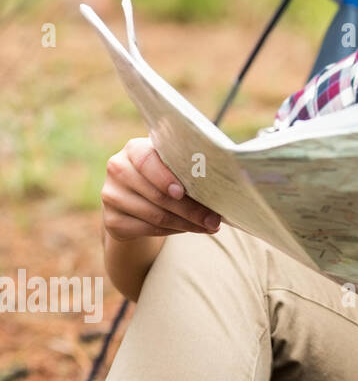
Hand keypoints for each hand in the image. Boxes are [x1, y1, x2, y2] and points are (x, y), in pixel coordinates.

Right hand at [101, 137, 221, 240]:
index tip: (183, 191)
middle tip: (214, 220)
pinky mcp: (111, 221)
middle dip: (190, 210)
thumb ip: (189, 167)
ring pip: (154, 215)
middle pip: (156, 194)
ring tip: (209, 226)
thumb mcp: (174, 165)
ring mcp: (110, 195)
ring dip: (186, 224)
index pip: (147, 161)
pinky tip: (188, 229)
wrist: (138, 196)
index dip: (164, 178)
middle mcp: (117, 169)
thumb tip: (224, 182)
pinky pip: (147, 229)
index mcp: (134, 149)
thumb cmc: (167, 174)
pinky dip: (172, 231)